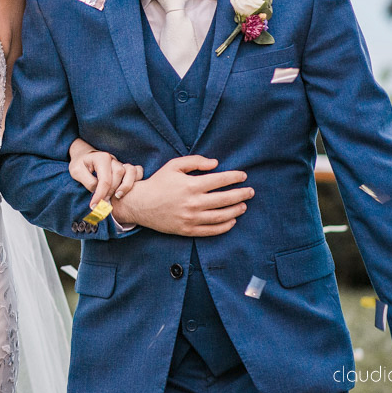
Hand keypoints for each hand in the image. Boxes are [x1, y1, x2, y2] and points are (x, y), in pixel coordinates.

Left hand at [68, 138, 143, 206]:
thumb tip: (98, 191)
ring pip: (130, 171)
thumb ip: (88, 181)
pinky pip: (137, 170)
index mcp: (101, 158)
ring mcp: (120, 163)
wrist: (83, 156)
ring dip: (126, 186)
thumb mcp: (77, 171)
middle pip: (119, 175)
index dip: (100, 195)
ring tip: (117, 197)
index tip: (94, 206)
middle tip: (102, 203)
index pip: (105, 179)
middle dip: (111, 191)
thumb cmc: (80, 164)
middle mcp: (112, 159)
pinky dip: (136, 179)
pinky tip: (127, 191)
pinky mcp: (124, 168)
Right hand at [110, 155, 252, 236]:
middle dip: (241, 194)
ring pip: (221, 216)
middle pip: (225, 199)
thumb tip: (216, 164)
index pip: (220, 180)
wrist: (140, 204)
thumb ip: (195, 162)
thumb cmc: (158, 182)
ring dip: (236, 210)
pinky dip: (225, 226)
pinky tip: (232, 221)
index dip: (235, 177)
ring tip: (243, 205)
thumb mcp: (174, 165)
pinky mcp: (188, 230)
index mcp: (191, 185)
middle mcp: (193, 203)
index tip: (243, 175)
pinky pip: (212, 230)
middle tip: (250, 191)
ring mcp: (191, 218)